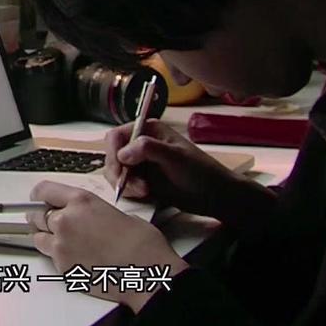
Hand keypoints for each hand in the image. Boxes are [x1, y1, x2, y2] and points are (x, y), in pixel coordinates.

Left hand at [27, 180, 187, 312]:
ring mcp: (61, 245)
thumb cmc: (141, 244)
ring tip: (67, 244)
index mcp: (81, 201)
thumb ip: (94, 212)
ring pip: (38, 238)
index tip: (39, 200)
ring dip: (48, 238)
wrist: (146, 273)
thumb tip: (91, 218)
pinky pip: (50, 259)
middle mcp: (66, 220)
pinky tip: (77, 259)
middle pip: (36, 215)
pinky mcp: (62, 267)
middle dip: (42, 218)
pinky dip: (59, 258)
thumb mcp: (118, 213)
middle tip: (54, 224)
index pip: (43, 191)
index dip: (40, 197)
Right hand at [103, 119, 275, 230]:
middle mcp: (140, 144)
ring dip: (125, 184)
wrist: (214, 196)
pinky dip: (130, 192)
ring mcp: (141, 163)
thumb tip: (122, 153)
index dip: (114, 152)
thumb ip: (148, 149)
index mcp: (148, 130)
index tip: (122, 169)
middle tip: (136, 187)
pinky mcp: (142, 181)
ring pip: (116, 172)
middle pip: (112, 156)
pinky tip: (146, 195)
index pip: (116, 136)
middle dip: (120, 172)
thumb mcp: (175, 157)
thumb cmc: (200, 171)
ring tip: (145, 192)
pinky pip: (125, 185)